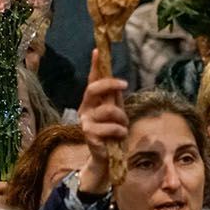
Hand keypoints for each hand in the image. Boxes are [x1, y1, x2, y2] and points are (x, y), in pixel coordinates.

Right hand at [77, 49, 129, 194]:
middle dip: (110, 84)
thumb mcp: (115, 112)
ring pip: (109, 110)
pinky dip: (121, 131)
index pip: (91, 81)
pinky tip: (119, 137)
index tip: (98, 50)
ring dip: (122, 118)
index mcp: (91, 102)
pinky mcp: (89, 135)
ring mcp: (85, 122)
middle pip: (93, 89)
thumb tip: (117, 80)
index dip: (94, 66)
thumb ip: (114, 98)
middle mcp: (85, 110)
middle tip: (124, 84)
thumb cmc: (112, 133)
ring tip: (123, 126)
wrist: (107, 158)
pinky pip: (112, 128)